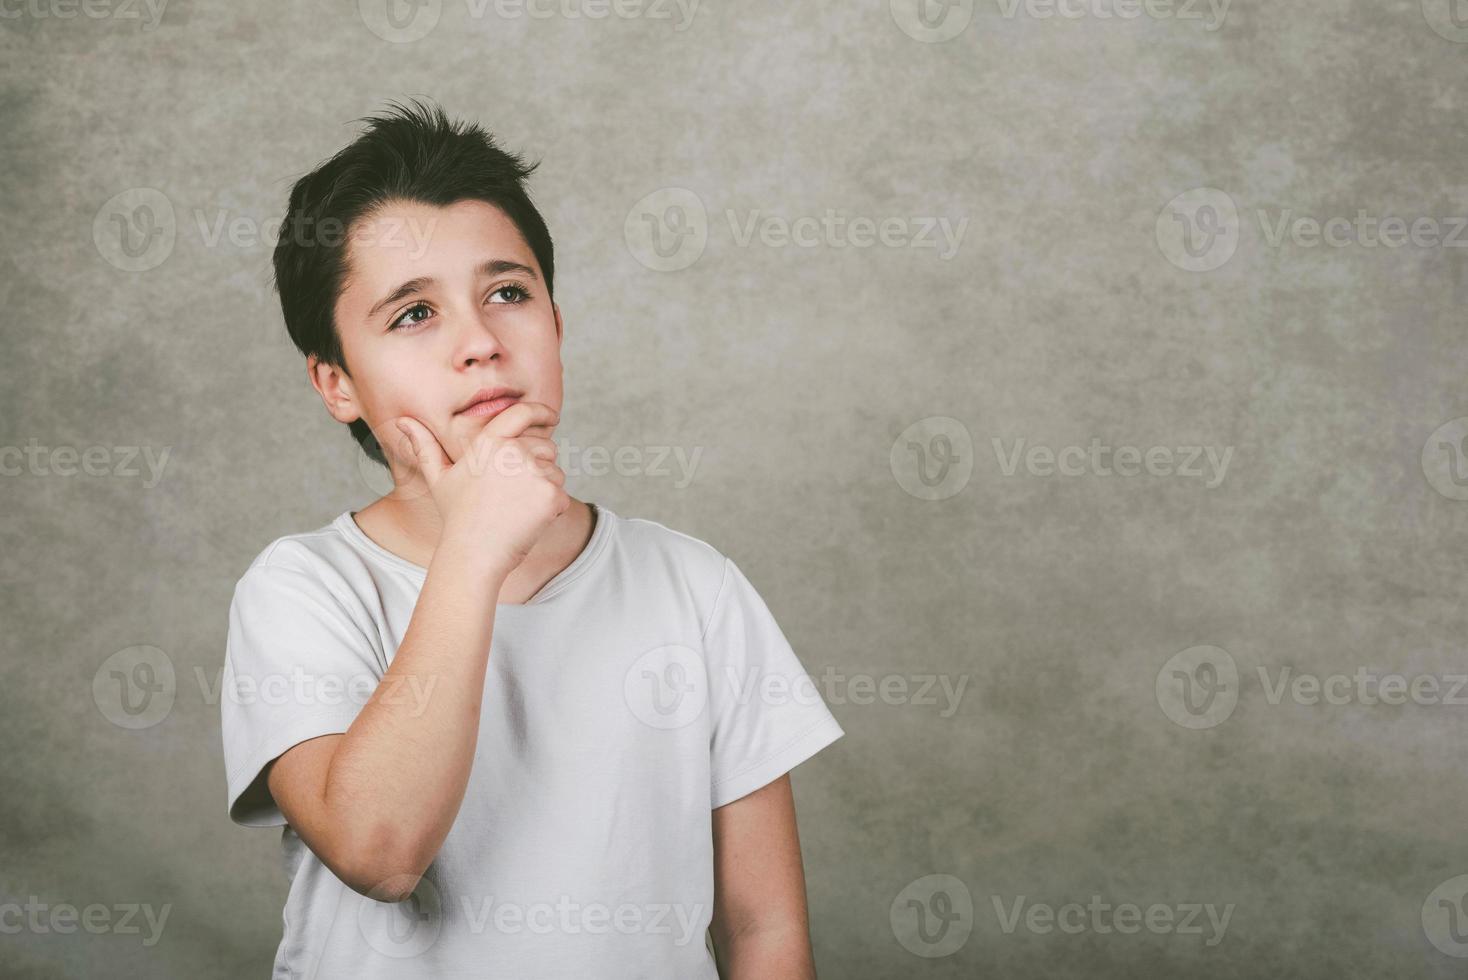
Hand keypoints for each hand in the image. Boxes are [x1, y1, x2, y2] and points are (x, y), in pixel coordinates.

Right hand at [391, 402, 569, 574]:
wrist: (473, 553)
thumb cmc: (456, 517)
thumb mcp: (438, 478)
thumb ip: (425, 445)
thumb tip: (402, 421)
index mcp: (489, 442)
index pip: (522, 413)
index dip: (541, 411)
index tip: (552, 416)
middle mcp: (513, 451)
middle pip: (547, 446)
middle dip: (540, 465)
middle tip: (516, 494)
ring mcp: (534, 471)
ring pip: (556, 472)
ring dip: (545, 489)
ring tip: (517, 509)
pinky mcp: (551, 494)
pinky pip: (563, 496)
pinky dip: (553, 510)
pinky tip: (528, 521)